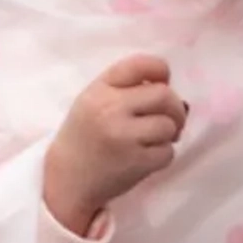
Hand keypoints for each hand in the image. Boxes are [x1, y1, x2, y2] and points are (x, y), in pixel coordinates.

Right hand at [44, 54, 186, 235]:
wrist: (67, 178)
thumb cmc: (85, 135)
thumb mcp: (94, 99)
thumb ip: (125, 85)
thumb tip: (168, 83)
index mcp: (100, 90)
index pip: (140, 64)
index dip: (160, 70)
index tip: (163, 82)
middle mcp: (110, 109)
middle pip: (164, 95)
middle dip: (175, 107)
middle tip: (171, 118)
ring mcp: (124, 137)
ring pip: (169, 125)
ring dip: (170, 134)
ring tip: (154, 140)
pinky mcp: (135, 163)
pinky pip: (167, 152)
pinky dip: (163, 155)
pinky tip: (147, 157)